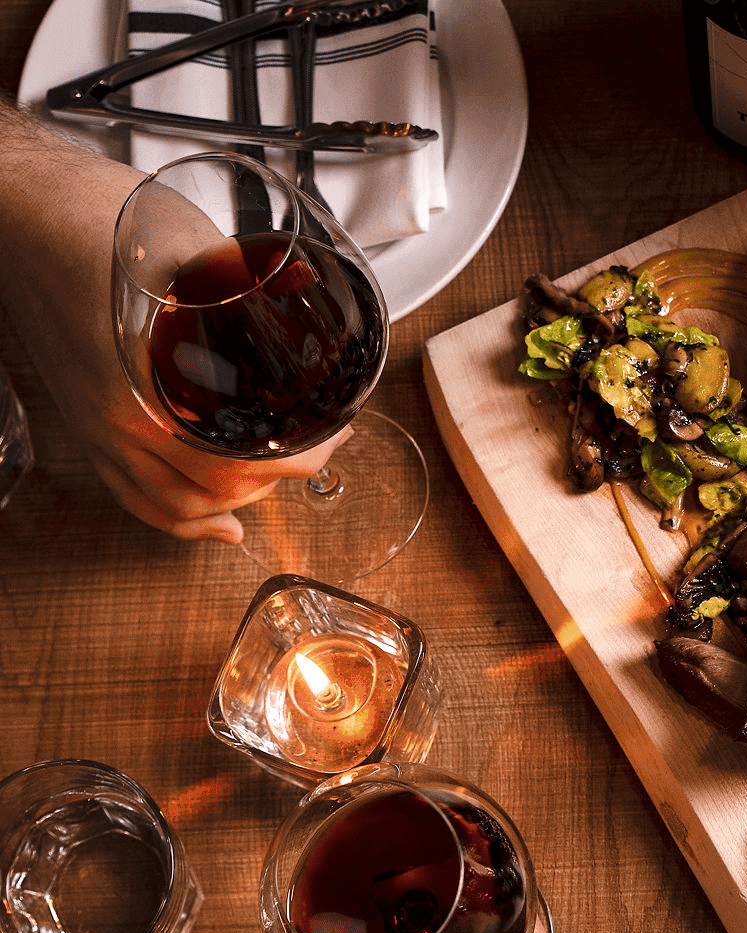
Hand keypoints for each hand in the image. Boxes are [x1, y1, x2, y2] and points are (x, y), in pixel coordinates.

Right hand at [0, 101, 345, 540]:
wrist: (21, 208)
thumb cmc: (88, 218)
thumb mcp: (189, 248)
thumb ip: (243, 286)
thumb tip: (298, 300)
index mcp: (143, 390)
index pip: (235, 463)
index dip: (295, 459)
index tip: (330, 435)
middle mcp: (116, 421)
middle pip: (213, 491)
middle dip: (278, 477)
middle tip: (318, 447)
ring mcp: (96, 427)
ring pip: (175, 505)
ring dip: (235, 501)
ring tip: (278, 478)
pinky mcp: (86, 421)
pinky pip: (133, 494)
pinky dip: (182, 519)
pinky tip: (223, 525)